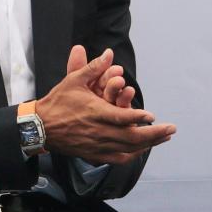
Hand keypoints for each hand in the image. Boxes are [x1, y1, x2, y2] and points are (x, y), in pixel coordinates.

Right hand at [36, 45, 173, 164]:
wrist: (39, 128)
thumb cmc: (57, 102)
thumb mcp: (74, 80)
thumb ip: (93, 67)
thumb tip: (109, 53)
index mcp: (95, 113)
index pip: (121, 118)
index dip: (138, 117)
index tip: (153, 116)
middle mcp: (98, 132)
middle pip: (131, 137)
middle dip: (154, 134)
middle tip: (171, 129)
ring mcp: (97, 146)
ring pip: (127, 149)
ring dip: (148, 144)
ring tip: (163, 138)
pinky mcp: (93, 154)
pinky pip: (117, 158)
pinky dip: (132, 155)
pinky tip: (141, 150)